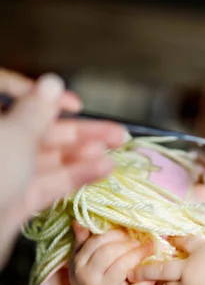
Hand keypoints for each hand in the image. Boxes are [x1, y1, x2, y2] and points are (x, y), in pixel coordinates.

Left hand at [0, 69, 125, 266]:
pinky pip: (50, 183)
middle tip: (115, 131)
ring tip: (115, 148)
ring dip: (84, 152)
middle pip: (40, 129)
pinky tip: (103, 169)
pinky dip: (77, 175)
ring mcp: (6, 173)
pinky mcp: (17, 200)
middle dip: (80, 129)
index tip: (73, 104)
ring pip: (49, 157)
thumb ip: (37, 110)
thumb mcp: (14, 134)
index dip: (45, 96)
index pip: (13, 95)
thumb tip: (51, 83)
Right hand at [68, 221, 155, 284]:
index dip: (116, 234)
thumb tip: (79, 220)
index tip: (127, 232)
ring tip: (148, 249)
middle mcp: (88, 277)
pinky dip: (146, 280)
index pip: (97, 242)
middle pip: (110, 252)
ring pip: (122, 267)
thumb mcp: (81, 258)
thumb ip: (82, 240)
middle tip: (140, 240)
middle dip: (128, 243)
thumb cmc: (90, 275)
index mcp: (79, 263)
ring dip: (139, 255)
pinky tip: (152, 273)